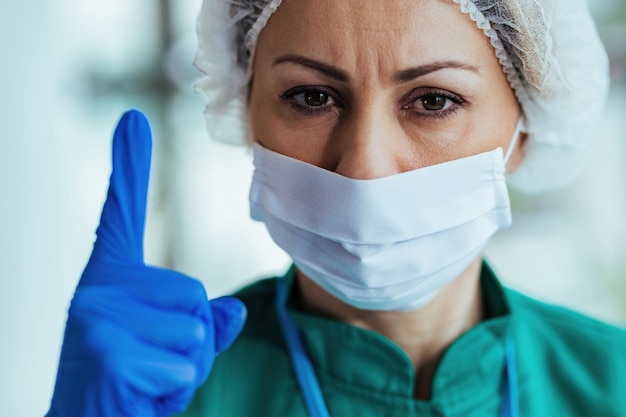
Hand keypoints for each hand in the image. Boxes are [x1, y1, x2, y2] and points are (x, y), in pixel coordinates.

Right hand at [46, 110, 246, 416]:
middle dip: (193, 339)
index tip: (133, 119)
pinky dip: (174, 387)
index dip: (129, 165)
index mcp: (111, 279)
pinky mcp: (107, 349)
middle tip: (153, 361)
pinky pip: (184, 364)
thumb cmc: (131, 385)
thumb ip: (202, 325)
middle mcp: (99, 287)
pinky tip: (140, 393)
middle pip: (196, 295)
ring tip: (148, 377)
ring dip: (185, 365)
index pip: (122, 214)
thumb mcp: (172, 350)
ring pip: (196, 330)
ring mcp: (98, 315)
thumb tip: (232, 310)